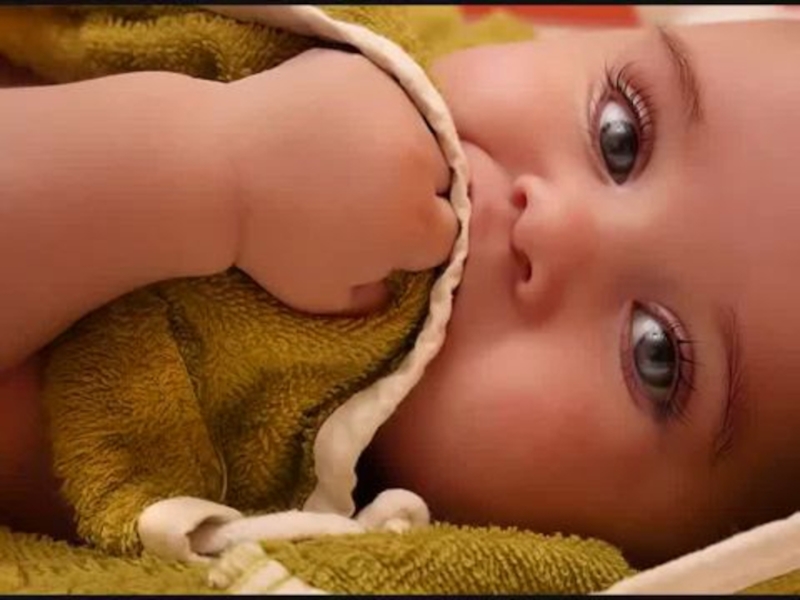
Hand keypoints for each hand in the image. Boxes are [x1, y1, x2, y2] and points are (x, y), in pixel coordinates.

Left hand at [218, 48, 457, 314]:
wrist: (216, 171)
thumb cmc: (268, 242)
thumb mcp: (320, 297)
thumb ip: (368, 299)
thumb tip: (386, 287)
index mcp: (416, 224)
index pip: (444, 233)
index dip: (412, 239)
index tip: (380, 235)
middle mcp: (421, 163)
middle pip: (440, 181)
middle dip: (413, 191)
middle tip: (365, 193)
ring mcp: (398, 110)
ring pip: (420, 134)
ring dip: (398, 147)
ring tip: (347, 154)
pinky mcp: (371, 74)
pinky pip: (389, 96)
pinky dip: (370, 110)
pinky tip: (333, 124)